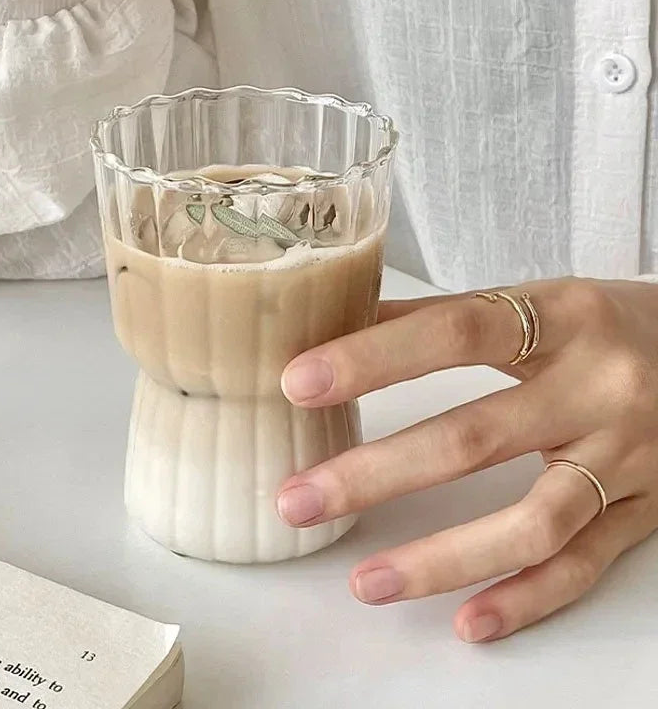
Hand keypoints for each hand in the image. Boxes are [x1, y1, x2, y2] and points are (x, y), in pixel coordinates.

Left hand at [275, 277, 657, 641]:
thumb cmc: (601, 323)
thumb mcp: (533, 301)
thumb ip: (444, 316)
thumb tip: (344, 324)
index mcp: (563, 318)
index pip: (455, 333)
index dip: (375, 359)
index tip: (299, 384)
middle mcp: (600, 389)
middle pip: (476, 440)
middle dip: (377, 473)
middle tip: (300, 499)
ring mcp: (628, 458)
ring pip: (532, 523)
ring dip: (441, 559)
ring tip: (364, 581)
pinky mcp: (647, 510)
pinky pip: (583, 565)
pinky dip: (525, 599)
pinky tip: (467, 621)